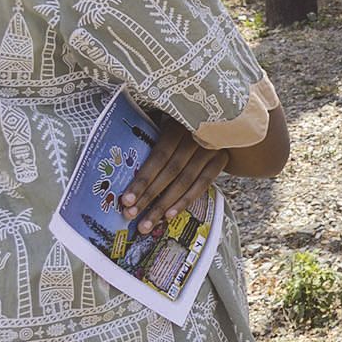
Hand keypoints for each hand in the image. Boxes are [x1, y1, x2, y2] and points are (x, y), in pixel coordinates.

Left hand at [121, 117, 228, 233]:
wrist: (218, 118)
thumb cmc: (181, 123)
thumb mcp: (165, 120)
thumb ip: (148, 133)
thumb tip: (120, 162)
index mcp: (179, 124)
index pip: (159, 157)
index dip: (143, 179)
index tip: (126, 200)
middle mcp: (197, 136)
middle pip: (170, 172)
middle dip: (149, 196)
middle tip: (131, 215)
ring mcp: (212, 148)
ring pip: (185, 181)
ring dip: (164, 205)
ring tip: (147, 223)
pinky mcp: (221, 159)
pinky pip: (203, 184)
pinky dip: (186, 201)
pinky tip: (170, 215)